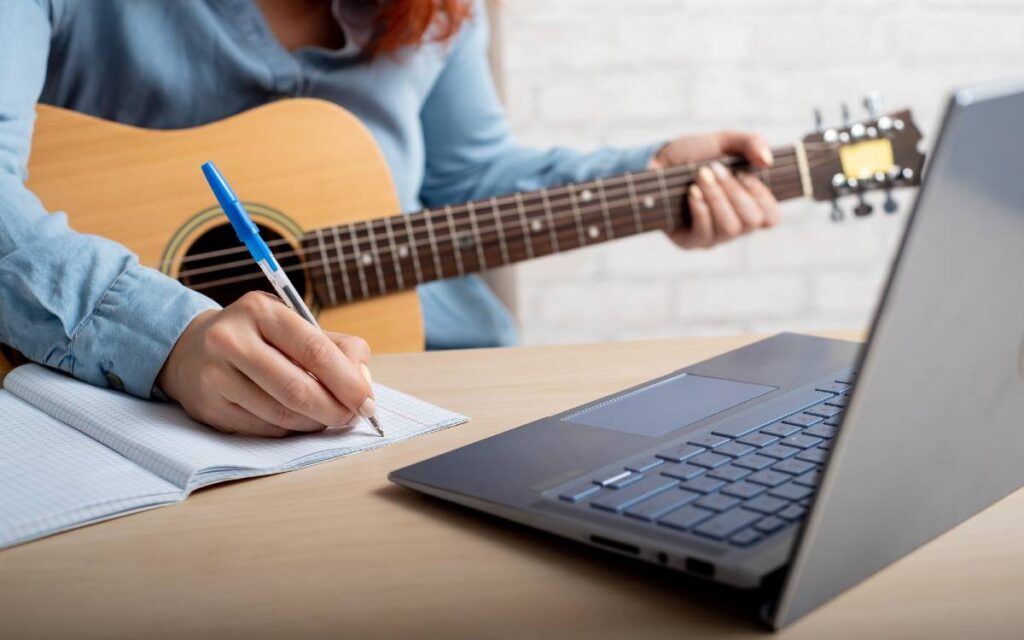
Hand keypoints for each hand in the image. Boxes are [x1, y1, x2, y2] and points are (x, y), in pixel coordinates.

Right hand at [157, 291, 373, 436]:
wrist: (190, 349)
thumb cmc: (257, 337)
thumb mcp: (293, 325)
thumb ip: (335, 346)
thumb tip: (363, 381)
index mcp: (261, 310)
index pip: (315, 350)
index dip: (348, 381)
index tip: (367, 402)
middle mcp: (231, 339)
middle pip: (297, 389)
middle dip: (335, 410)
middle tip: (352, 417)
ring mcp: (215, 375)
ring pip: (281, 414)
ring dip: (314, 423)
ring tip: (327, 417)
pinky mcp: (208, 407)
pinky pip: (263, 428)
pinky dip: (290, 430)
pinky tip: (297, 420)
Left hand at [650, 131, 780, 248]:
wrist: (658, 160)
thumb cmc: (695, 154)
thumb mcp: (725, 141)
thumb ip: (752, 143)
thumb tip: (768, 161)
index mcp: (749, 207)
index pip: (771, 218)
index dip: (763, 198)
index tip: (744, 174)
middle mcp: (734, 226)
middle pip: (751, 222)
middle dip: (734, 191)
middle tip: (715, 169)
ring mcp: (712, 237)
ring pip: (729, 228)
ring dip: (716, 197)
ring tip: (701, 176)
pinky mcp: (689, 242)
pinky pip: (704, 233)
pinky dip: (700, 208)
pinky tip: (691, 191)